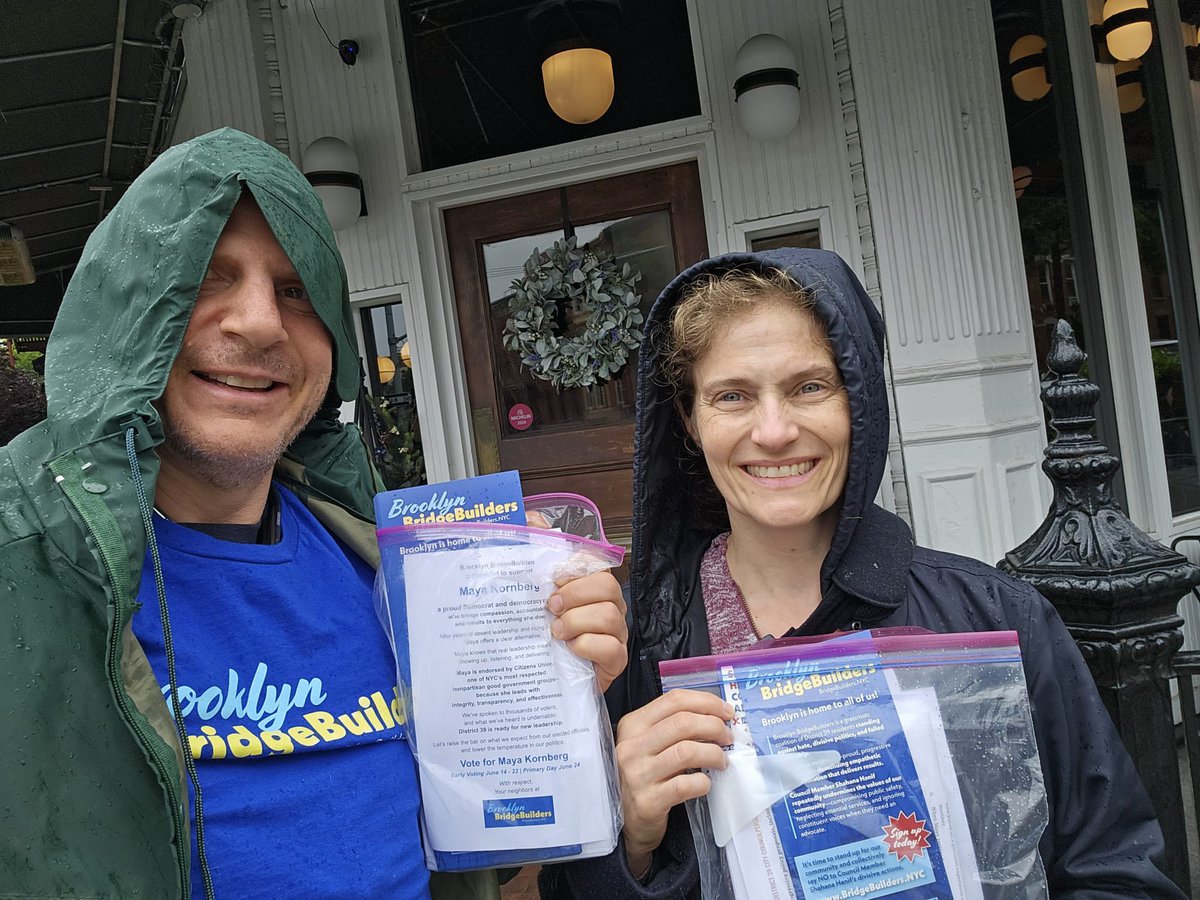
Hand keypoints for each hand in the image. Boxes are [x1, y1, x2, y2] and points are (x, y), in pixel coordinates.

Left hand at [546, 569, 626, 692]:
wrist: (556, 683)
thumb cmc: (551, 643)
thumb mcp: (544, 611)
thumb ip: (544, 586)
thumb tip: (535, 556)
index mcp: (594, 590)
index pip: (598, 565)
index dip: (578, 566)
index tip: (555, 578)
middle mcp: (611, 607)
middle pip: (607, 586)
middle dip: (575, 594)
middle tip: (552, 607)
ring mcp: (617, 633)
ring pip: (608, 615)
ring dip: (576, 622)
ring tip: (557, 632)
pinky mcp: (617, 659)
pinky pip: (610, 647)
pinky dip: (586, 645)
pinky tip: (572, 649)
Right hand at [615, 689, 732, 874]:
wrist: (628, 819)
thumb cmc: (646, 774)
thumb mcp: (650, 744)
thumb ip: (674, 728)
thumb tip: (717, 715)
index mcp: (633, 725)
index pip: (673, 700)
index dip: (706, 702)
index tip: (726, 712)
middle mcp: (632, 746)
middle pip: (682, 723)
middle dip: (714, 726)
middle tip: (727, 737)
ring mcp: (638, 774)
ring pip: (686, 751)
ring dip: (713, 753)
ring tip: (721, 761)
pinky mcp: (648, 801)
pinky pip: (685, 785)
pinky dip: (703, 782)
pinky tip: (705, 783)